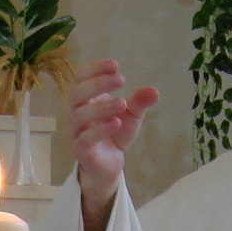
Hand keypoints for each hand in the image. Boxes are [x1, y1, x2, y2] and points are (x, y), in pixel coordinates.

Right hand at [70, 59, 156, 230]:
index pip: (80, 79)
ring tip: (123, 102)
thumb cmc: (115, 135)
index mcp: (85, 100)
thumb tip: (154, 90)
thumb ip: (140, 103)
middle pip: (78, 93)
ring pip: (80, 116)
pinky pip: (85, 139)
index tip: (115, 65)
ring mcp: (77, 133)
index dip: (94, 69)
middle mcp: (77, 114)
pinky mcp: (82, 151)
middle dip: (99, 83)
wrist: (109, 166)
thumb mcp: (132, 117)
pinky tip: (117, 122)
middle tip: (121, 79)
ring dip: (101, 106)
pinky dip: (100, 130)